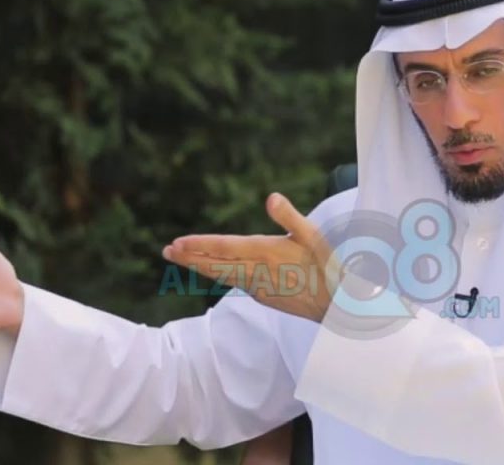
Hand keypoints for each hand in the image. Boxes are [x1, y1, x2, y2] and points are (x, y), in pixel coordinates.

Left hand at [162, 192, 337, 322]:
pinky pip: (234, 283)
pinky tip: (212, 270)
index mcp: (265, 253)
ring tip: (180, 258)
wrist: (336, 305)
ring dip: (200, 266)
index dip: (199, 246)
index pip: (224, 248)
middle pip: (215, 265)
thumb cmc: (327, 266)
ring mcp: (257, 287)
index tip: (178, 243)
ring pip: (222, 275)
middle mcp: (256, 272)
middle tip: (167, 251)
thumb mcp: (312, 236)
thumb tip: (271, 197)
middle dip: (189, 258)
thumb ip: (289, 217)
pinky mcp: (262, 296)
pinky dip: (219, 275)